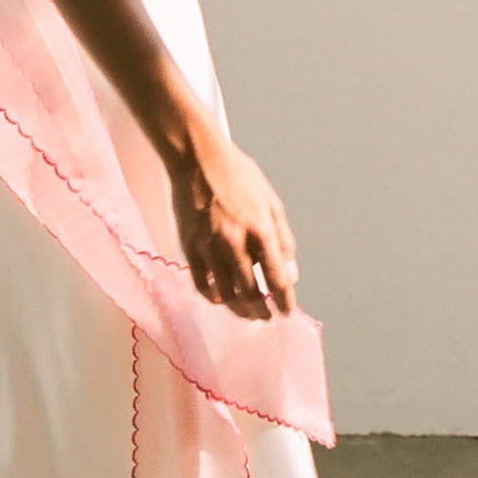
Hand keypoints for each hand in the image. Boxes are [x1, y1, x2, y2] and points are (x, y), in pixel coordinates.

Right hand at [165, 122, 299, 318]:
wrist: (197, 159)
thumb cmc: (237, 176)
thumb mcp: (271, 202)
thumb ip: (282, 238)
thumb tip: (288, 269)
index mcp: (261, 230)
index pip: (277, 279)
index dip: (284, 301)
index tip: (286, 312)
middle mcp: (235, 242)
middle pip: (251, 293)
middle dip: (261, 311)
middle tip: (266, 317)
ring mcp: (209, 247)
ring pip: (225, 294)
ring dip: (239, 310)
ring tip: (246, 313)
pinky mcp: (189, 247)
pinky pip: (200, 284)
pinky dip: (212, 297)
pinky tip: (220, 299)